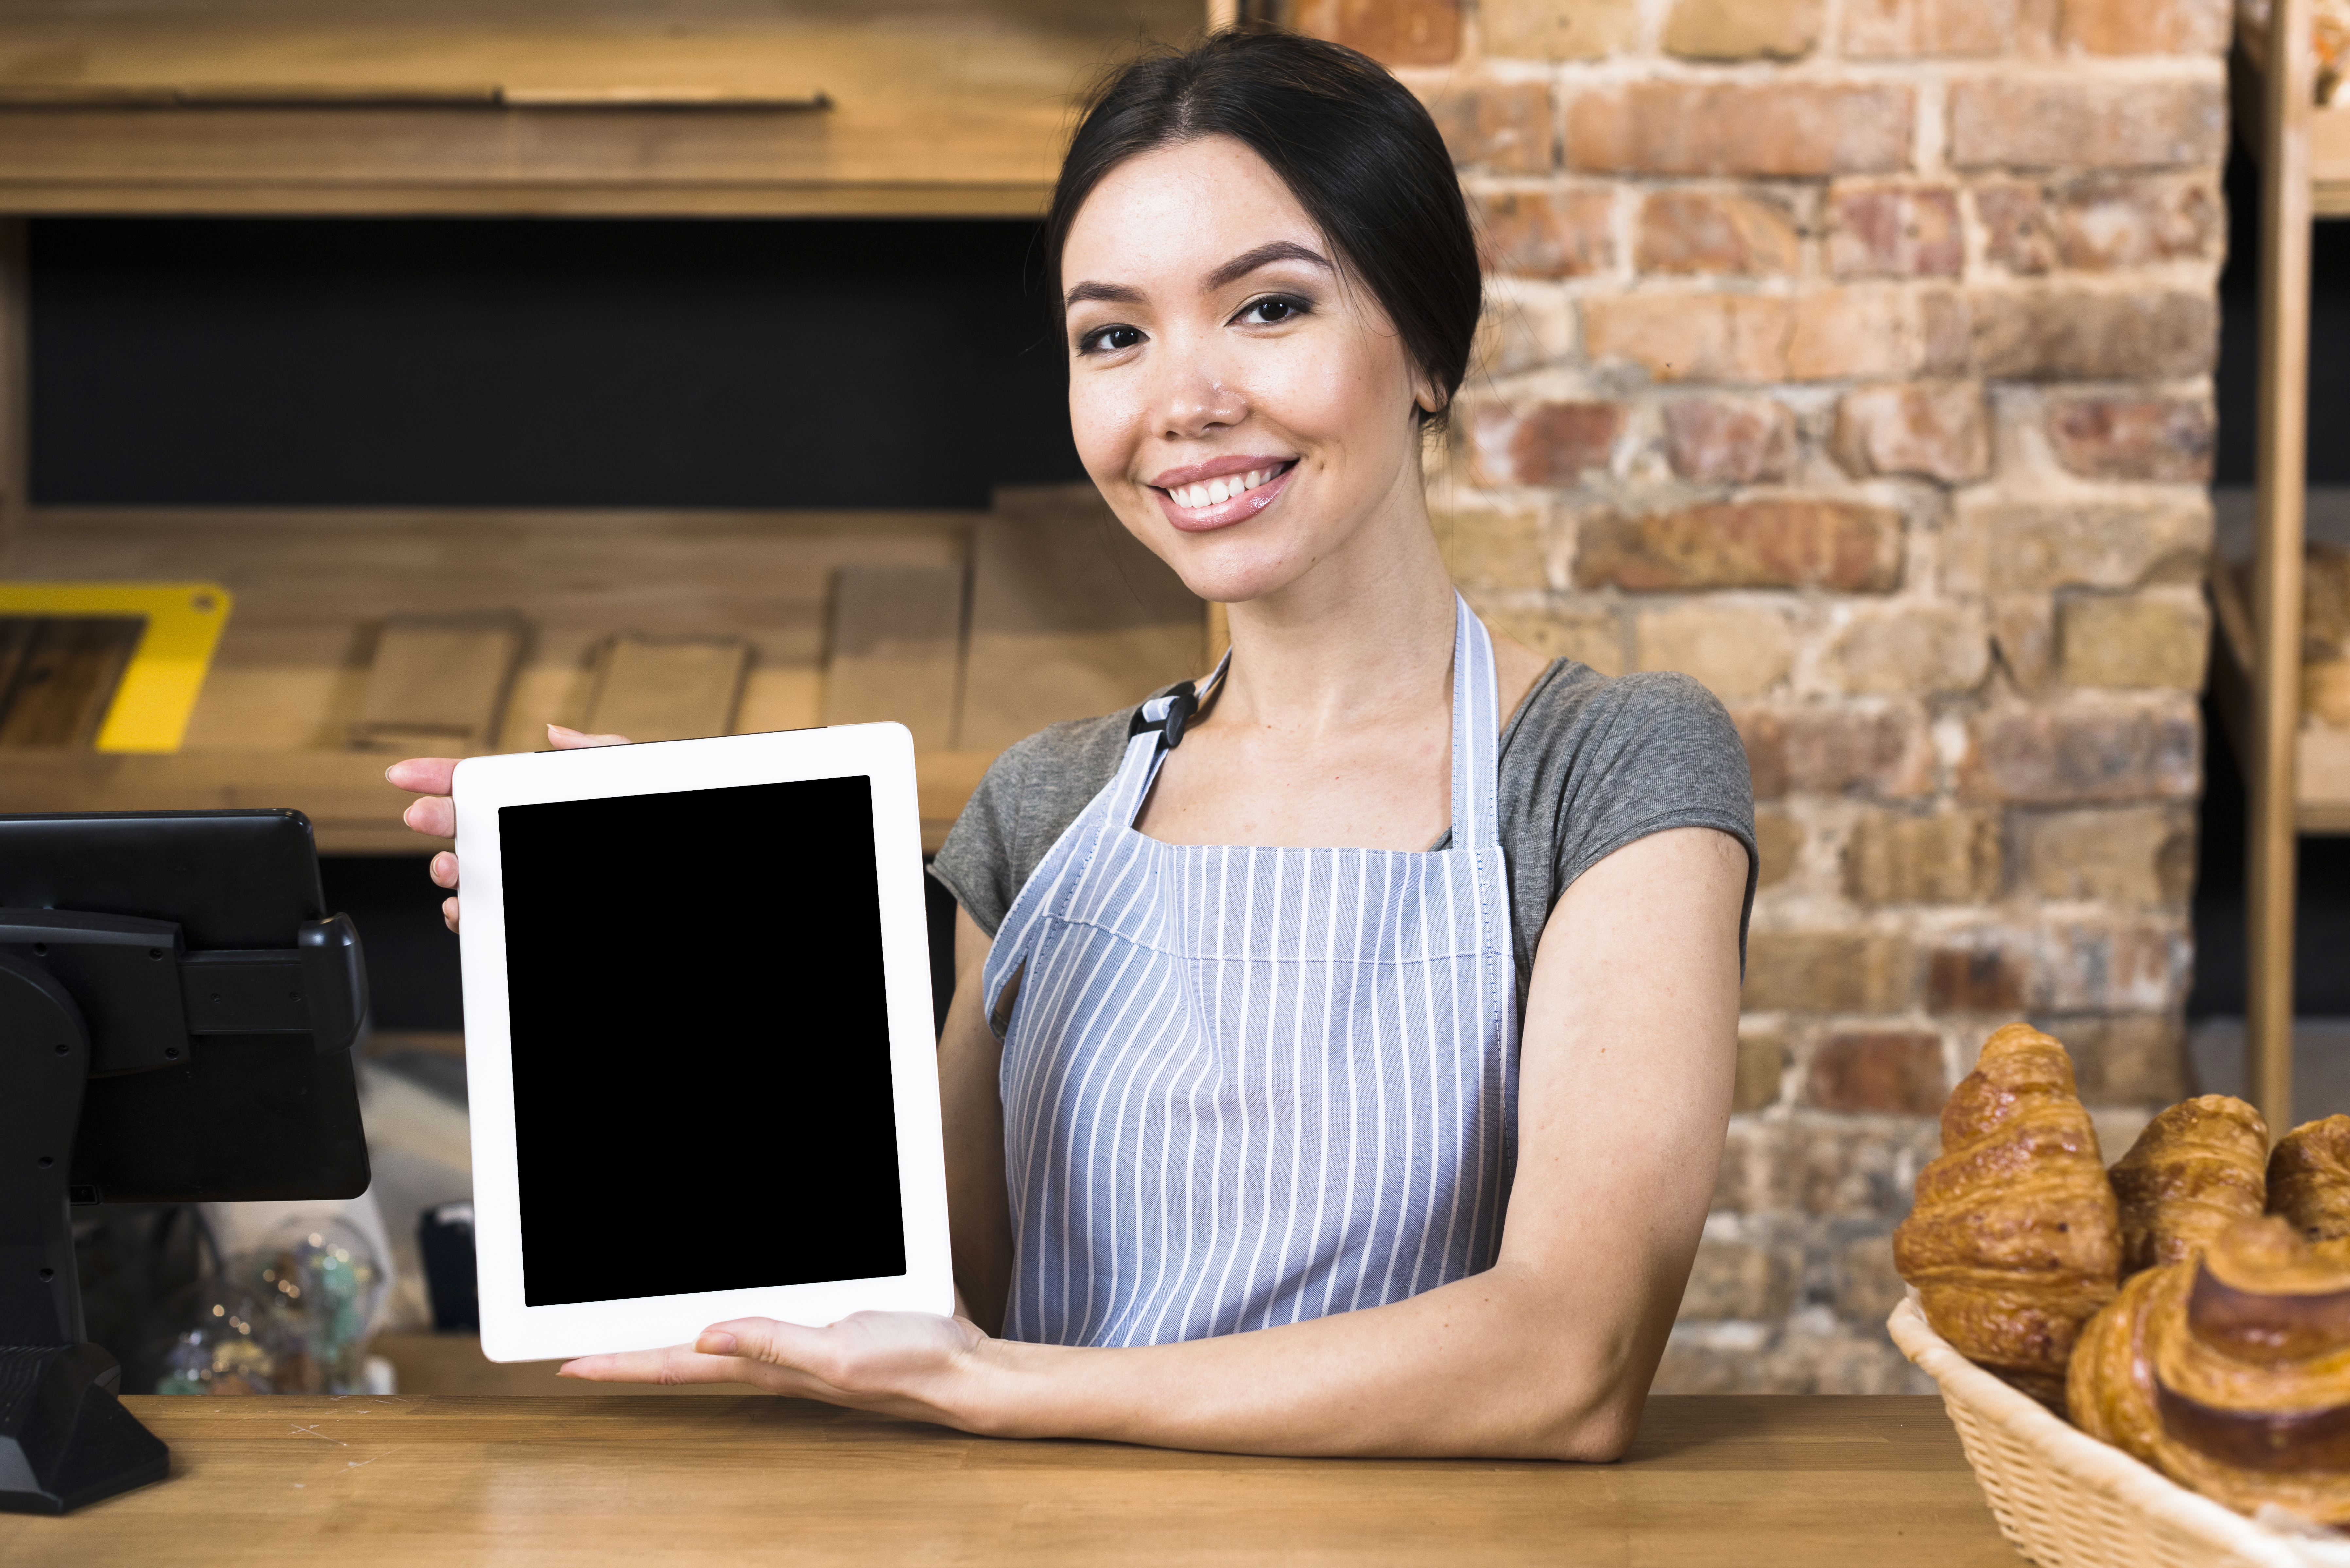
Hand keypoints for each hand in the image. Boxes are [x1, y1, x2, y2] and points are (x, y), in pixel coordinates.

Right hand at [385, 724, 630, 931]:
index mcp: (526, 797)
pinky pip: (485, 911)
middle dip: (432, 819)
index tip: (403, 774)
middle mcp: (513, 833)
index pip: (473, 782)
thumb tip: (552, 733)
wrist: (662, 851)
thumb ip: (591, 752)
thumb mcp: (620, 774)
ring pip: (466, 870)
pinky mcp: (517, 903)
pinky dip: (465, 912)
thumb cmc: (638, 808)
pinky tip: (462, 906)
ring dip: (447, 868)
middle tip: (419, 817)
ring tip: (448, 866)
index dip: (436, 776)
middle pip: (458, 825)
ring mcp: (512, 869)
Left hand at [557, 1310, 991, 1428]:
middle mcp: (769, 1357)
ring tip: (626, 1320)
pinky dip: (728, 1305)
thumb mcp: (841, 1353)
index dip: (621, 1363)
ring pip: (715, 1332)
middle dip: (629, 1347)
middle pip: (682, 1351)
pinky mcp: (821, 1325)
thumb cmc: (910, 1366)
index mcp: (767, 1364)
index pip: (677, 1363)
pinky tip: (720, 1302)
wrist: (965, 1371)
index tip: (567, 1362)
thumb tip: (707, 1333)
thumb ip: (776, 1344)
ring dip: (670, 1327)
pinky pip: (760, 1313)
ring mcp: (793, 1343)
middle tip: (578, 1342)